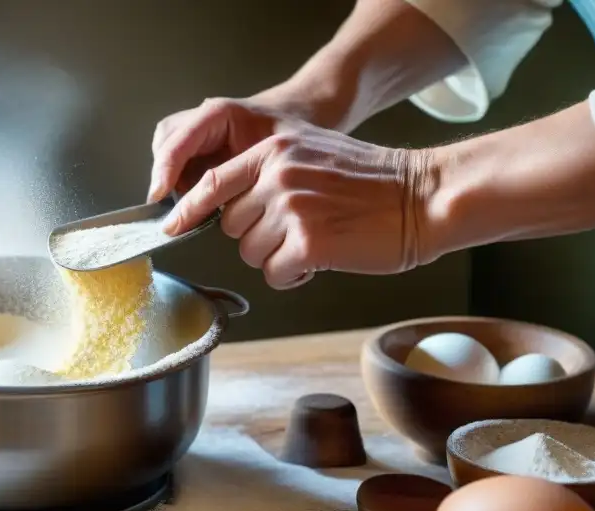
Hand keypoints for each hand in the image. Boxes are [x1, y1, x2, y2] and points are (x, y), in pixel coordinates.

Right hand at [148, 97, 301, 202]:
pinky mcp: (202, 148)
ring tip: (189, 206)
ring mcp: (201, 133)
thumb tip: (218, 208)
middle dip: (165, 174)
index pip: (178, 138)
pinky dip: (182, 186)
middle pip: (166, 143)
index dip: (166, 168)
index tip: (159, 195)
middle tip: (175, 205)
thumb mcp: (278, 152)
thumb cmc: (294, 133)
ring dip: (172, 182)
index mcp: (220, 114)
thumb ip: (249, 176)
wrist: (303, 118)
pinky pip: (180, 166)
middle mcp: (204, 120)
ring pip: (168, 154)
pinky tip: (199, 203)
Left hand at [163, 121, 437, 288]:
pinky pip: (276, 274)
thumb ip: (269, 172)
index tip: (171, 225)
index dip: (186, 209)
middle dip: (258, 236)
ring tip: (317, 240)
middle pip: (232, 227)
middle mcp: (276, 177)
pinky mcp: (307, 244)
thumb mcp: (312, 155)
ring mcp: (290, 210)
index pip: (212, 183)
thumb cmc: (373, 183)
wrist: (423, 197)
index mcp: (274, 152)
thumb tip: (229, 204)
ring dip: (279, 257)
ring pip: (252, 254)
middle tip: (299, 229)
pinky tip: (323, 259)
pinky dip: (295, 275)